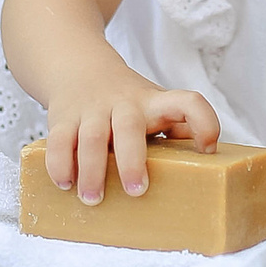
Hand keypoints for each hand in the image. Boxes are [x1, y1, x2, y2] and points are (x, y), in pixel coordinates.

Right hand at [42, 70, 218, 206]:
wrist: (79, 67)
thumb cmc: (127, 100)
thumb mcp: (156, 105)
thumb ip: (179, 126)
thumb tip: (207, 156)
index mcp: (154, 102)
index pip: (187, 102)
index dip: (203, 121)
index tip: (208, 148)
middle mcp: (123, 103)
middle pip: (128, 126)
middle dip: (131, 160)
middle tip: (135, 191)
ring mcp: (91, 109)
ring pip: (90, 136)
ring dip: (91, 170)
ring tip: (93, 199)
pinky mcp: (63, 118)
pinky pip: (57, 140)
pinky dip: (58, 163)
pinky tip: (64, 183)